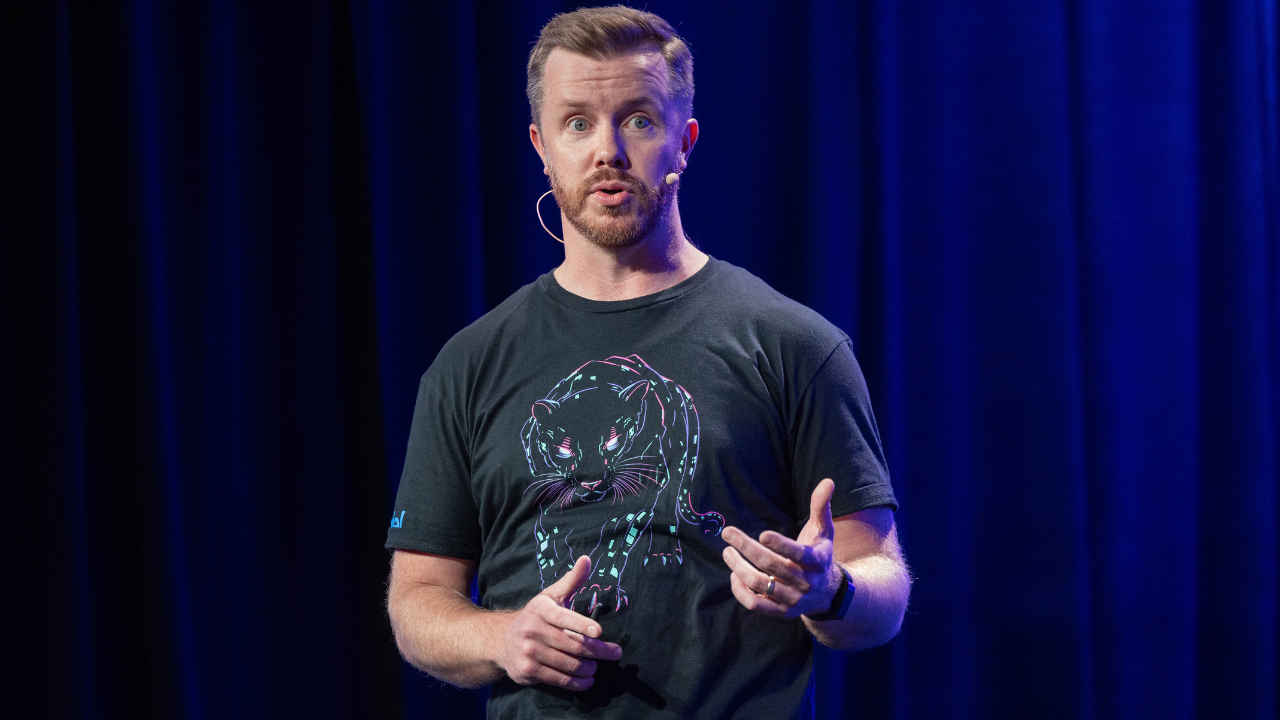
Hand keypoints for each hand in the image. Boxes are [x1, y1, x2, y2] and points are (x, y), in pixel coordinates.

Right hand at [495, 556, 622, 690]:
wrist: (501, 641)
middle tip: (615, 653)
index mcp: (541, 609)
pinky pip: (560, 680)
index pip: (564, 617)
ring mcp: (529, 652)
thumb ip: (572, 580)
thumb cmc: (536, 616)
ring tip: (598, 667)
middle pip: (574, 645)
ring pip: (569, 664)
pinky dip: (578, 683)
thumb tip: (587, 559)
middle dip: (599, 651)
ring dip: (589, 668)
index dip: (582, 624)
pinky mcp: (528, 671)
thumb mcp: (550, 596)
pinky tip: (587, 680)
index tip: (599, 631)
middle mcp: (533, 630)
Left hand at [721, 478, 842, 617]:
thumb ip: (821, 506)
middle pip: (772, 566)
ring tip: (727, 552)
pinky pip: (756, 605)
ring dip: (739, 568)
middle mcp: (806, 583)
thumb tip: (828, 481)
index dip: (781, 545)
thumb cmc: (819, 553)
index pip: (799, 555)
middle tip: (728, 533)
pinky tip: (734, 575)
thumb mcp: (823, 531)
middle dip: (747, 547)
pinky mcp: (781, 612)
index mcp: (817, 561)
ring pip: (761, 585)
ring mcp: (792, 600)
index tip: (762, 534)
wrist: (826, 592)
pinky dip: (740, 591)